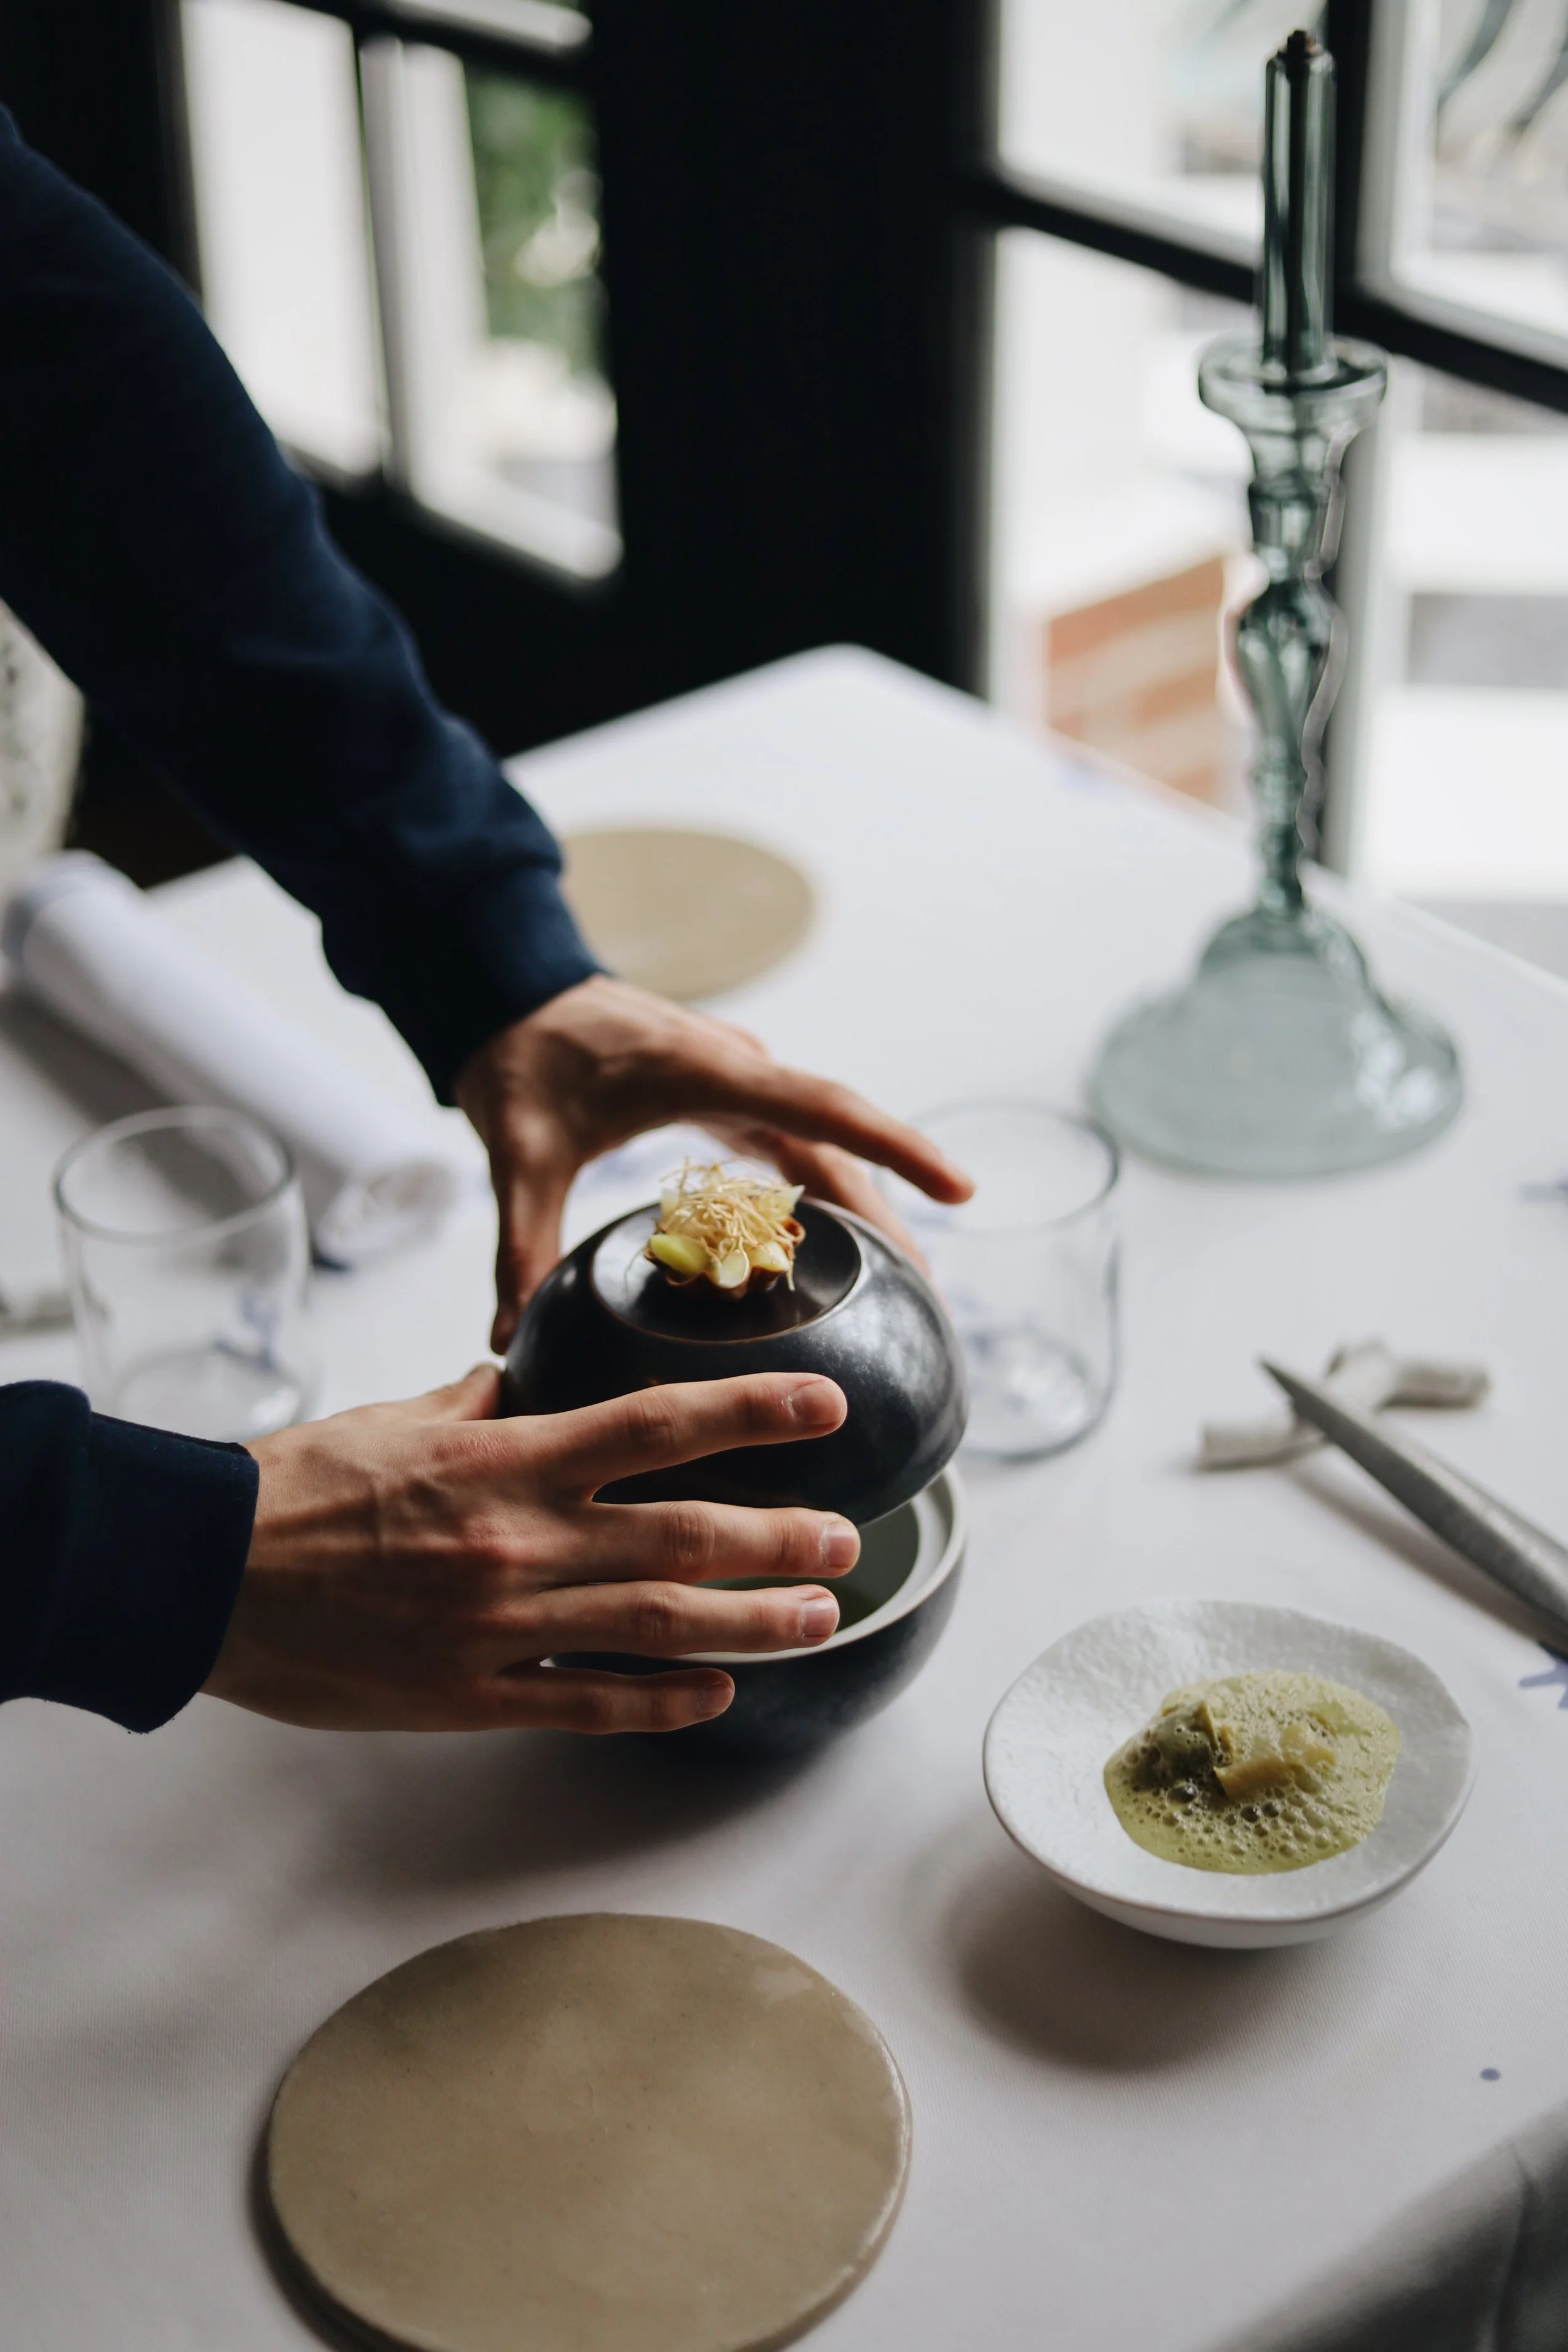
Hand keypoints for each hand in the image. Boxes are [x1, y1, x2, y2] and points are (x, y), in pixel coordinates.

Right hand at [207, 1364, 858, 1733]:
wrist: (202, 1573)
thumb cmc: (295, 1487)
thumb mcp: (397, 1418)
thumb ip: (479, 1400)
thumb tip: (520, 1373)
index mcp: (506, 1458)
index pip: (657, 1422)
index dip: (752, 1409)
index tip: (825, 1402)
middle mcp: (521, 1539)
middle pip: (684, 1537)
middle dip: (781, 1538)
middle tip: (851, 1539)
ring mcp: (502, 1625)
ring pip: (659, 1627)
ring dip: (754, 1623)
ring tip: (822, 1617)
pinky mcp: (470, 1696)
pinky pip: (587, 1703)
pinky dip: (663, 1703)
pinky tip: (720, 1696)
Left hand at [456, 974, 972, 1349]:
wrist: (507, 989)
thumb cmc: (520, 1057)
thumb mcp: (519, 1152)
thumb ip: (522, 1243)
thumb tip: (508, 1334)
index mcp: (706, 1072)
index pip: (824, 1108)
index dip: (895, 1148)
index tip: (959, 1188)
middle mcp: (737, 1072)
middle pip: (837, 1147)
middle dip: (887, 1219)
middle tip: (927, 1297)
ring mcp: (735, 1081)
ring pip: (817, 1150)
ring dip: (858, 1211)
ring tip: (896, 1287)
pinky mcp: (723, 1094)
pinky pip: (788, 1144)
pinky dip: (814, 1193)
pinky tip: (826, 1248)